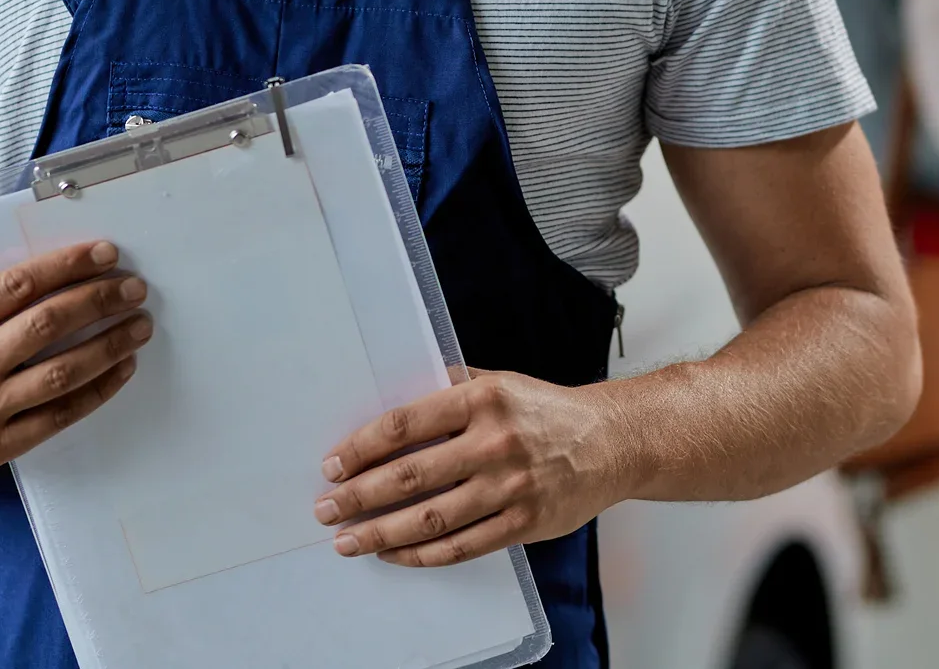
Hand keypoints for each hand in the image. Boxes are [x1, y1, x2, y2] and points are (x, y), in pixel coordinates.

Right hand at [0, 240, 150, 468]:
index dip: (66, 266)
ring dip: (109, 346)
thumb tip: (61, 259)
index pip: (15, 287)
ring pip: (59, 374)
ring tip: (139, 325)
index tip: (107, 253)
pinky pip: (59, 416)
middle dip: (97, 302)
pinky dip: (98, 390)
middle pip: (43, 328)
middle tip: (134, 288)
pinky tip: (123, 366)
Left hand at [316, 370, 627, 566]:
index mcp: (484, 399)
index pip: (406, 424)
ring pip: (431, 519)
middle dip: (358, 496)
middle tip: (326, 508)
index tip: (332, 464)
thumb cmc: (546, 411)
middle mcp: (495, 442)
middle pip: (410, 475)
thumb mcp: (500, 383)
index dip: (362, 447)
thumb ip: (450, 390)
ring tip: (348, 541)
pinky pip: (461, 546)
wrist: (612, 442)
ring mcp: (511, 487)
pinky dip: (421, 555)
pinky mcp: (524, 522)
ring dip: (380, 533)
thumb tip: (392, 408)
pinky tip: (394, 553)